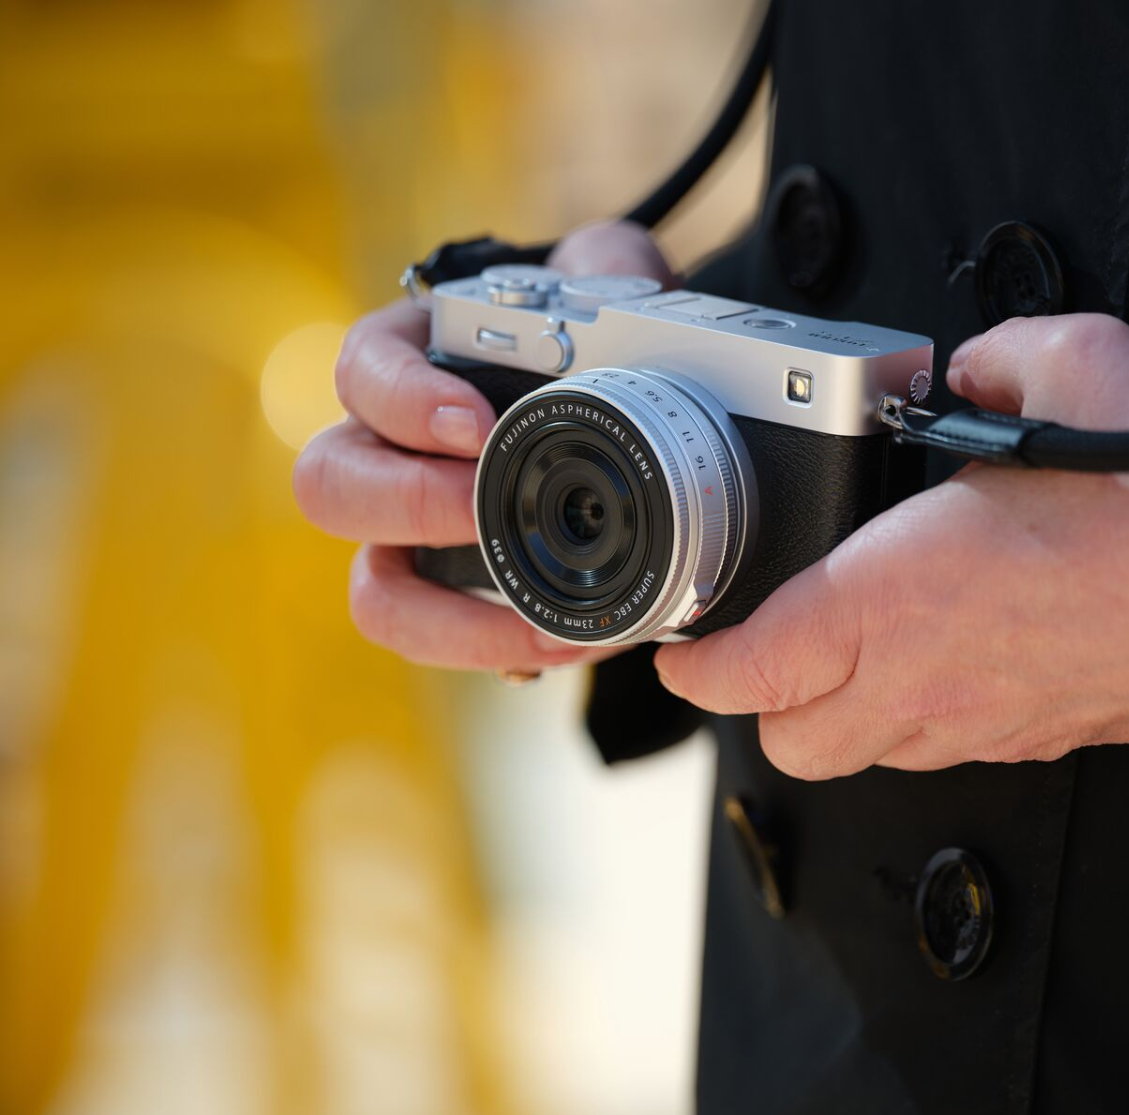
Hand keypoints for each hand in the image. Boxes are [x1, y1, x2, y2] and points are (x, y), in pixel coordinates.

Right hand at [294, 220, 675, 671]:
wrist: (614, 406)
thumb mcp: (603, 286)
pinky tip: (570, 643)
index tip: (477, 425)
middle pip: (330, 486)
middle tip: (487, 512)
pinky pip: (444, 640)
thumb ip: (609, 266)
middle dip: (408, 505)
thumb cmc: (587, 339)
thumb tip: (619, 279)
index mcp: (410, 364)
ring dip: (446, 618)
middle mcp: (389, 453)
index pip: (363, 372)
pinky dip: (499, 654)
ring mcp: (413, 534)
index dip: (406, 402)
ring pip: (373, 591)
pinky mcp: (455, 594)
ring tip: (542, 621)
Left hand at [654, 314, 1128, 778]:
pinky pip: (933, 750)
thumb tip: (964, 373)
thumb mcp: (1070, 365)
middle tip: (763, 638)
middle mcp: (923, 677)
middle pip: (787, 741)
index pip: (751, 667)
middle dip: (757, 700)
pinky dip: (907, 717)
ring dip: (830, 712)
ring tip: (845, 647)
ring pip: (858, 757)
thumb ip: (987, 361)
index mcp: (898, 594)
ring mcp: (978, 723)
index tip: (678, 646)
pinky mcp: (1031, 740)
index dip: (693, 664)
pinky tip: (939, 656)